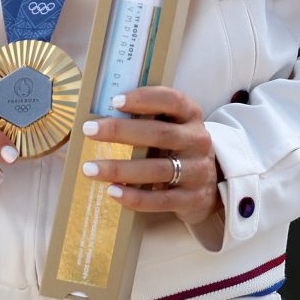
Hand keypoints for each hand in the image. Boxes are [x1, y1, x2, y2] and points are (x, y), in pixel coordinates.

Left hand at [77, 86, 222, 228]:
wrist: (210, 185)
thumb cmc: (178, 147)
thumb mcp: (172, 126)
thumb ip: (148, 118)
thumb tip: (100, 115)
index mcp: (191, 116)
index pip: (173, 100)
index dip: (145, 99)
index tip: (115, 101)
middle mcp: (197, 141)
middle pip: (159, 134)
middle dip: (120, 131)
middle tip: (89, 129)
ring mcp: (197, 171)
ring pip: (157, 169)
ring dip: (120, 169)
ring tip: (90, 168)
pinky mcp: (192, 199)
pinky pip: (160, 200)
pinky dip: (134, 196)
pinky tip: (112, 191)